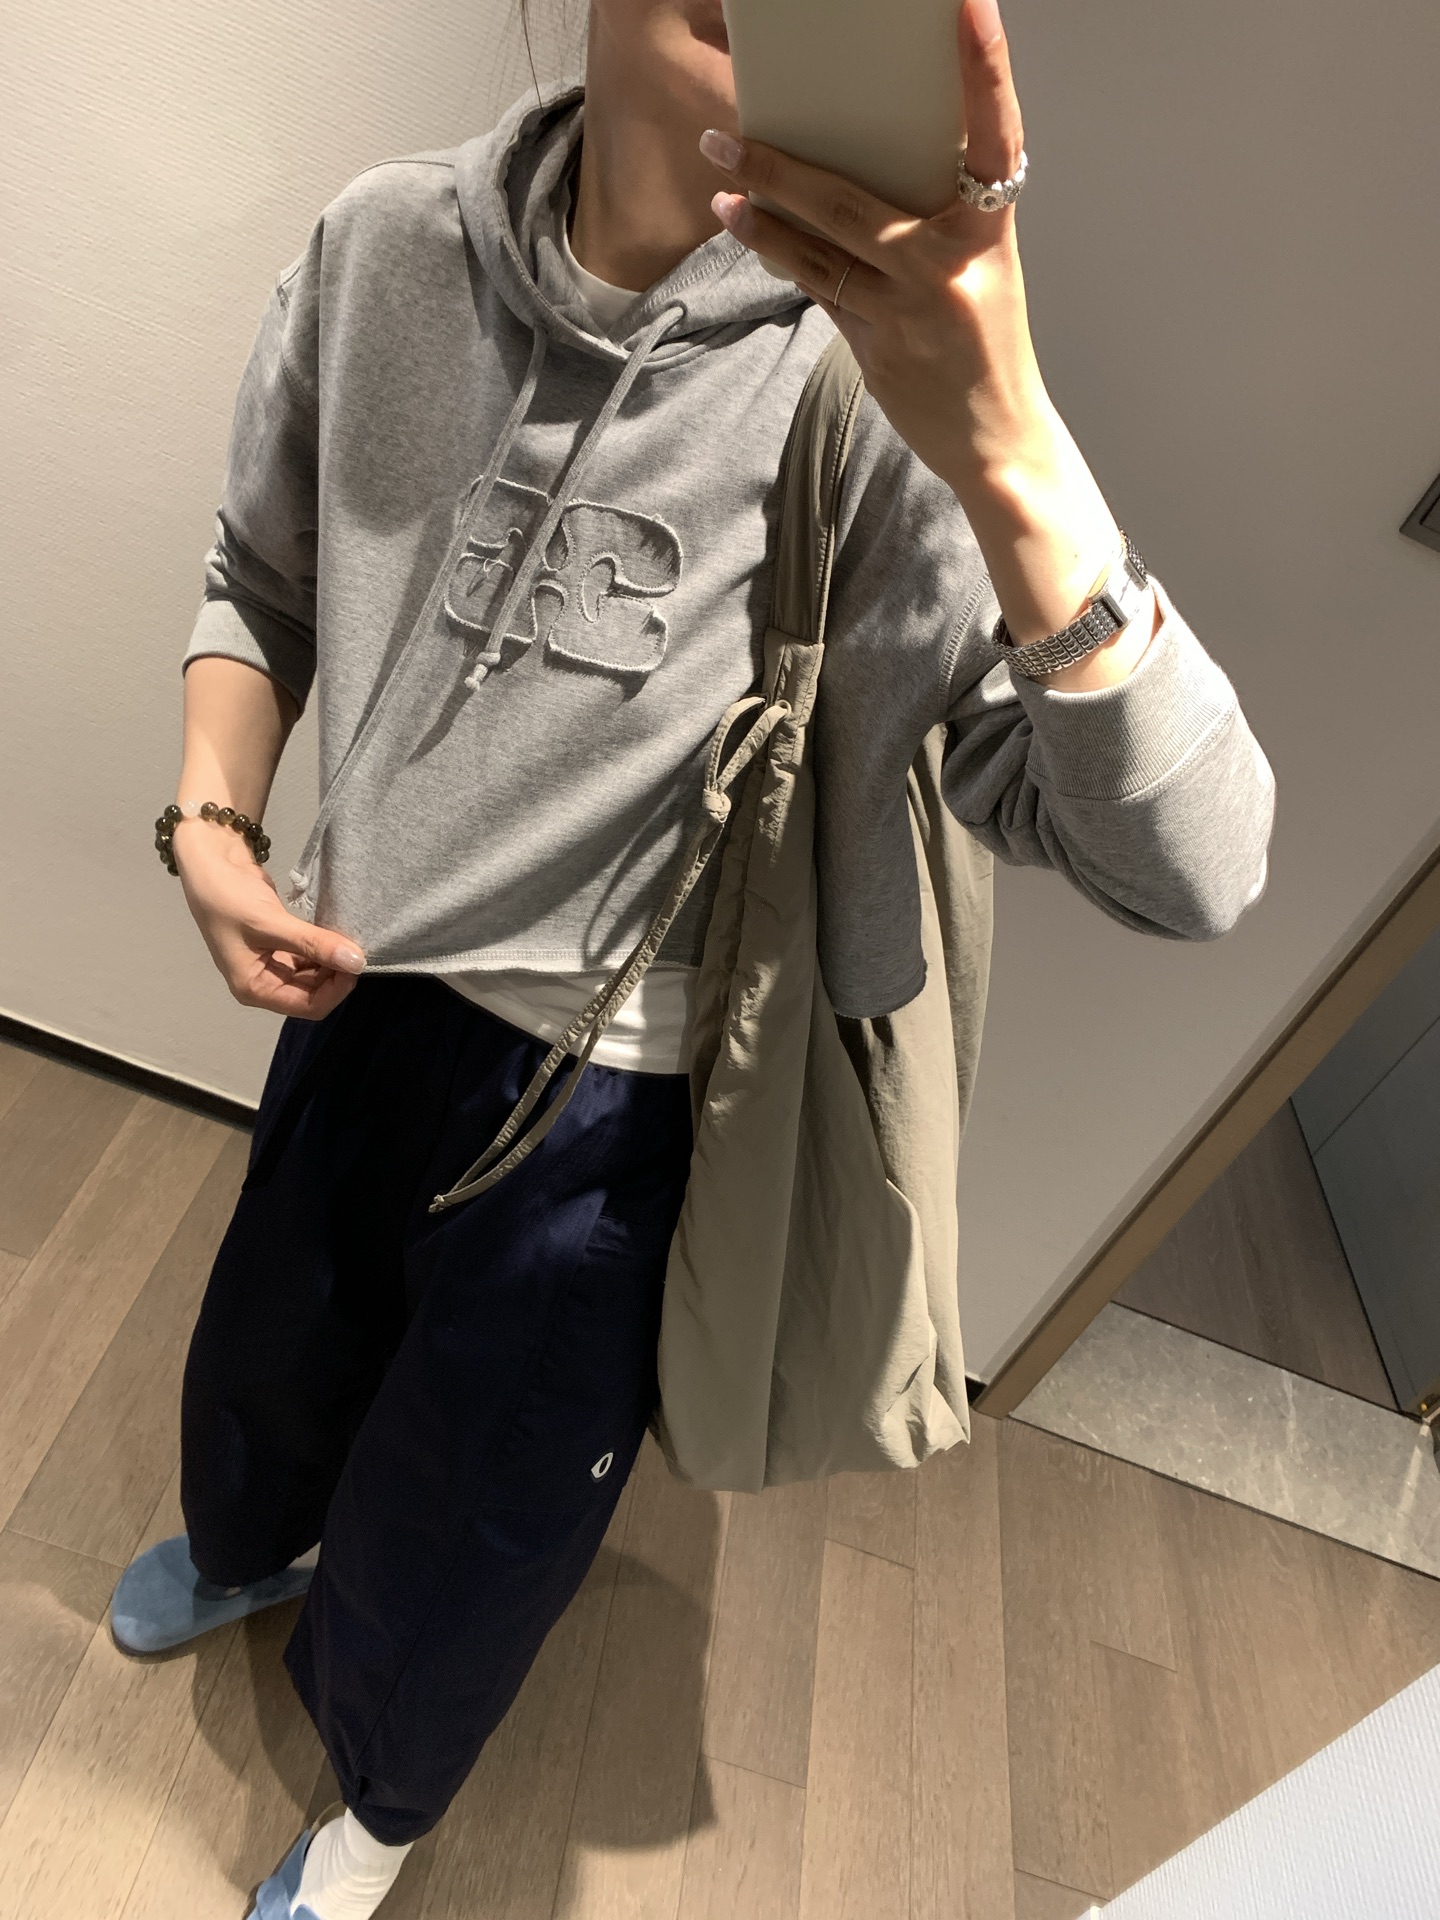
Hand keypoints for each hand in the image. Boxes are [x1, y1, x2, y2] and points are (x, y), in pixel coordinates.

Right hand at [173, 820, 364, 1020]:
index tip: (357, 962)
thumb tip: (357, 961)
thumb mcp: (271, 922)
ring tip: (350, 938)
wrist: (212, 862)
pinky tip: (337, 933)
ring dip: (334, 961)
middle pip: (315, 993)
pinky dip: (325, 947)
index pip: (308, 1006)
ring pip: (316, 974)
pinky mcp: (281, 944)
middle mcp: (264, 982)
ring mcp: (272, 963)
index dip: (337, 990)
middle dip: (337, 974)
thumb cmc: (229, 898)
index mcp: (254, 988)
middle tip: (358, 947)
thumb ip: (314, 943)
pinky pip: (311, 955)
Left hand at [701, 0, 1144, 678]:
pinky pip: (817, 288)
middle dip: (785, 163)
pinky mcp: (878, 347)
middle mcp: (952, 264)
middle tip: (733, 128)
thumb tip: (854, 158)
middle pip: (854, 198)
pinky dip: (779, 253)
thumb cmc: (984, 345)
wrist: (999, 443)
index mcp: (992, 232)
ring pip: (822, 246)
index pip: (994, 133)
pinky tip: (743, 225)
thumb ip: (932, 217)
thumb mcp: (979, 269)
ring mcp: (911, 309)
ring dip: (763, 208)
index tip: (966, 5)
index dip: (984, 69)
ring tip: (720, 173)